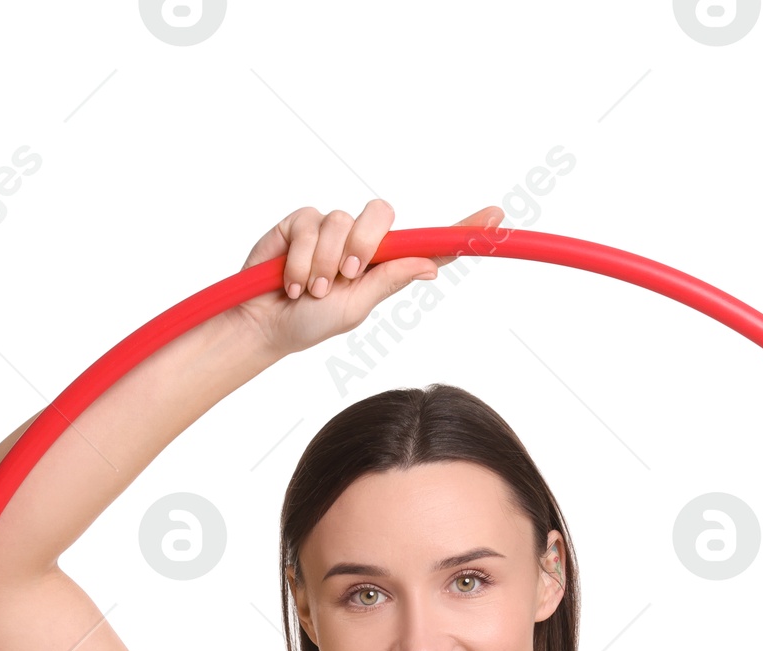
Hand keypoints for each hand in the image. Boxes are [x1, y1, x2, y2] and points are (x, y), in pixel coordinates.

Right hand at [230, 199, 502, 358]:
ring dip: (325, 262)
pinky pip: (310, 222)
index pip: (427, 243)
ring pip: (341, 221)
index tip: (496, 218)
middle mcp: (360, 241)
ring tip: (312, 289)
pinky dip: (303, 257)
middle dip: (365, 244)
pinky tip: (294, 279)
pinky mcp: (301, 221)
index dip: (461, 230)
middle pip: (382, 215)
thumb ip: (389, 281)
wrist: (266, 323)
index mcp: (383, 265)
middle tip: (348, 275)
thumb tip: (430, 268)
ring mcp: (331, 228)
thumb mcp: (357, 308)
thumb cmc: (311, 322)